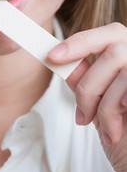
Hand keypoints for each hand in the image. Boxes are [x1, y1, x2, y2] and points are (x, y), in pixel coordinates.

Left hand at [48, 22, 126, 171]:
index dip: (80, 41)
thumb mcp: (99, 105)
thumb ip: (86, 80)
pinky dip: (111, 116)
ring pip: (120, 70)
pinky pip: (124, 95)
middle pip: (113, 50)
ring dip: (101, 104)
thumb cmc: (125, 138)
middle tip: (82, 113)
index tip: (52, 56)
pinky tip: (115, 132)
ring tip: (102, 126)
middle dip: (89, 84)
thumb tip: (62, 59)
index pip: (110, 33)